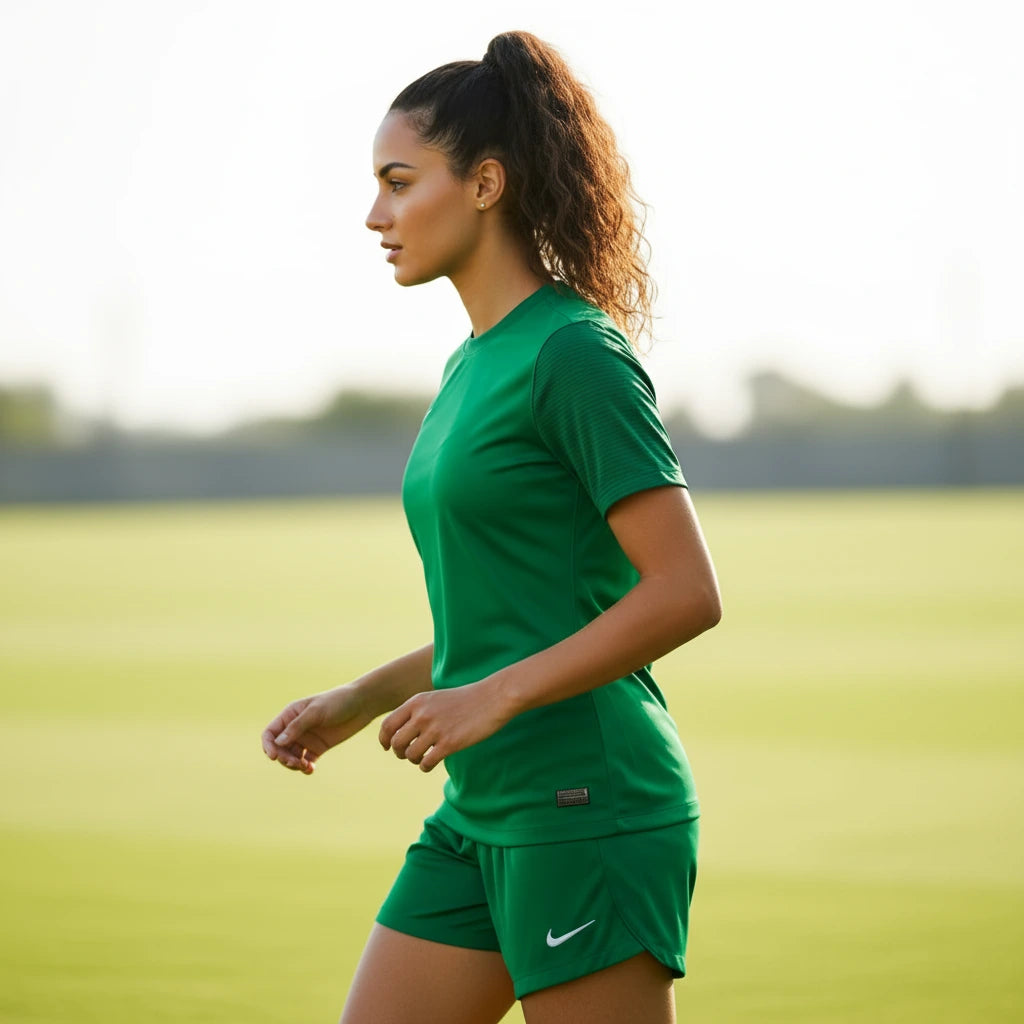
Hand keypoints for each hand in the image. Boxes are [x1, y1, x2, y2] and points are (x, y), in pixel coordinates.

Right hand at [261, 686, 372, 774]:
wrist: (362, 704)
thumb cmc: (338, 702)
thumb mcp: (316, 712)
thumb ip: (297, 727)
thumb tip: (278, 743)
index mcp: (291, 714)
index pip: (270, 733)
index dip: (268, 745)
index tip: (274, 757)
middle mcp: (296, 727)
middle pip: (279, 748)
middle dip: (283, 758)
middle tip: (295, 763)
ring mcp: (307, 738)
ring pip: (291, 757)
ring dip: (293, 765)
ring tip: (305, 766)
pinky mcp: (318, 748)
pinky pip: (305, 761)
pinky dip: (305, 768)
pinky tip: (311, 769)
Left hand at [378, 681, 510, 772]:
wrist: (492, 698)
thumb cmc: (465, 699)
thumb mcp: (436, 698)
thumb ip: (418, 711)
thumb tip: (401, 731)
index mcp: (416, 702)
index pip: (387, 725)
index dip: (384, 740)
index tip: (388, 747)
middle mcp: (422, 715)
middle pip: (396, 742)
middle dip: (399, 752)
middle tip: (408, 754)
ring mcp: (435, 729)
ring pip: (410, 755)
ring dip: (414, 760)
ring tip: (423, 757)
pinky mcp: (449, 743)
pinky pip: (426, 763)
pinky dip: (425, 766)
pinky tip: (433, 762)